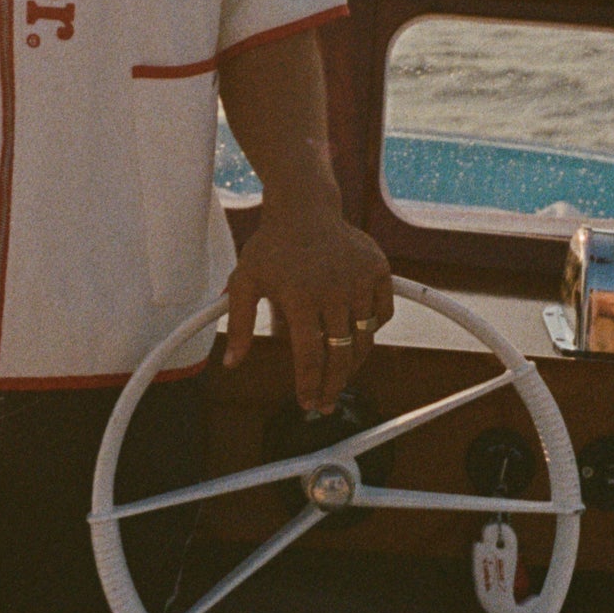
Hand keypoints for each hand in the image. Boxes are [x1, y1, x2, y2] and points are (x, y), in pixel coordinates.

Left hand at [222, 194, 393, 415]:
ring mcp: (360, 279)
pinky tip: (356, 337)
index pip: (310, 355)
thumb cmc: (272, 248)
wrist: (304, 209)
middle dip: (334, 386)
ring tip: (340, 376)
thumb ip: (239, 325)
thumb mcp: (245, 281)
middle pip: (341, 354)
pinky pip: (382, 314)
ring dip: (353, 363)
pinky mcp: (379, 270)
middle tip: (326, 403)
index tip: (308, 402)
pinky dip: (371, 330)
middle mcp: (334, 289)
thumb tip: (231, 364)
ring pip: (365, 338)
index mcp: (300, 296)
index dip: (310, 385)